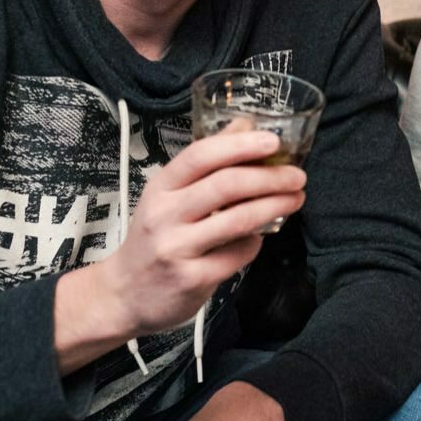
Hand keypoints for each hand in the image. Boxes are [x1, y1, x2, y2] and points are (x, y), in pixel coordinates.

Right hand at [103, 127, 304, 336]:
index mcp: (160, 187)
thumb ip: (207, 162)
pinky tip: (259, 237)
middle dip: (271, 178)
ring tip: (295, 199)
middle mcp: (164, 215)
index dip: (240, 145)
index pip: (200, 155)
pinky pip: (238, 254)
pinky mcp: (191, 278)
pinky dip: (256, 243)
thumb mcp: (169, 195)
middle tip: (297, 176)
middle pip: (226, 185)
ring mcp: (176, 248)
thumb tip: (245, 125)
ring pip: (238, 220)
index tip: (274, 142)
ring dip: (275, 206)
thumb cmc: (155, 237)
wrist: (123, 294)